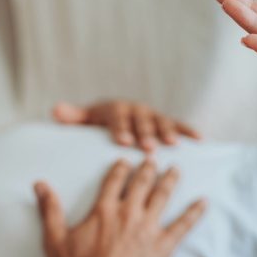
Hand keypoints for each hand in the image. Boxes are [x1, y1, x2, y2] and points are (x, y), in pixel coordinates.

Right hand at [33, 159, 206, 256]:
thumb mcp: (55, 239)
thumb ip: (49, 209)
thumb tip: (39, 184)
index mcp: (104, 210)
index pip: (114, 181)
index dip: (121, 168)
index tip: (126, 160)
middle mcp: (128, 213)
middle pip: (142, 183)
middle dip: (149, 168)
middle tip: (154, 158)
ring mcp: (148, 228)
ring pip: (162, 196)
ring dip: (170, 180)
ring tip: (176, 170)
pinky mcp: (163, 246)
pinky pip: (183, 224)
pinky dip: (194, 212)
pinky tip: (204, 202)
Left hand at [52, 101, 201, 152]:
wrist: (119, 114)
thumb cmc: (100, 123)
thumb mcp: (86, 119)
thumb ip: (73, 117)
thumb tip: (55, 110)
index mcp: (115, 109)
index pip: (117, 118)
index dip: (121, 129)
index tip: (123, 142)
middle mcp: (136, 109)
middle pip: (141, 121)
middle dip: (145, 133)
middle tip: (148, 147)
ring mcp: (152, 115)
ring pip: (161, 122)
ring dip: (167, 132)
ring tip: (172, 144)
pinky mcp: (166, 122)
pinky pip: (179, 125)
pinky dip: (189, 130)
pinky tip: (200, 139)